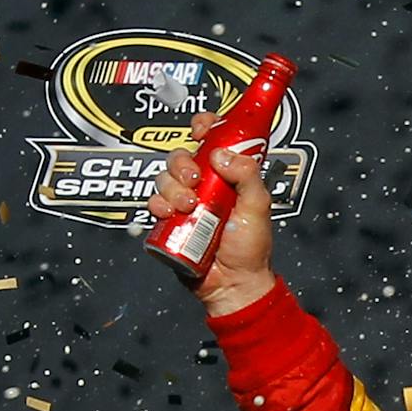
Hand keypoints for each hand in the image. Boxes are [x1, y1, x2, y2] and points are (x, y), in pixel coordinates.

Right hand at [145, 111, 278, 315]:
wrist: (234, 283)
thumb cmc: (250, 248)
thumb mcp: (258, 206)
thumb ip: (248, 175)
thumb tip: (222, 154)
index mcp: (229, 175)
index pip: (214, 138)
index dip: (205, 126)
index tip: (202, 129)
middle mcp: (206, 184)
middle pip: (181, 155)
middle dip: (183, 163)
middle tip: (196, 180)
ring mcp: (185, 201)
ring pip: (164, 176)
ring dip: (173, 188)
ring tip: (189, 206)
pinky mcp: (169, 219)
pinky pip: (152, 201)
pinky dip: (158, 205)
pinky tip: (172, 215)